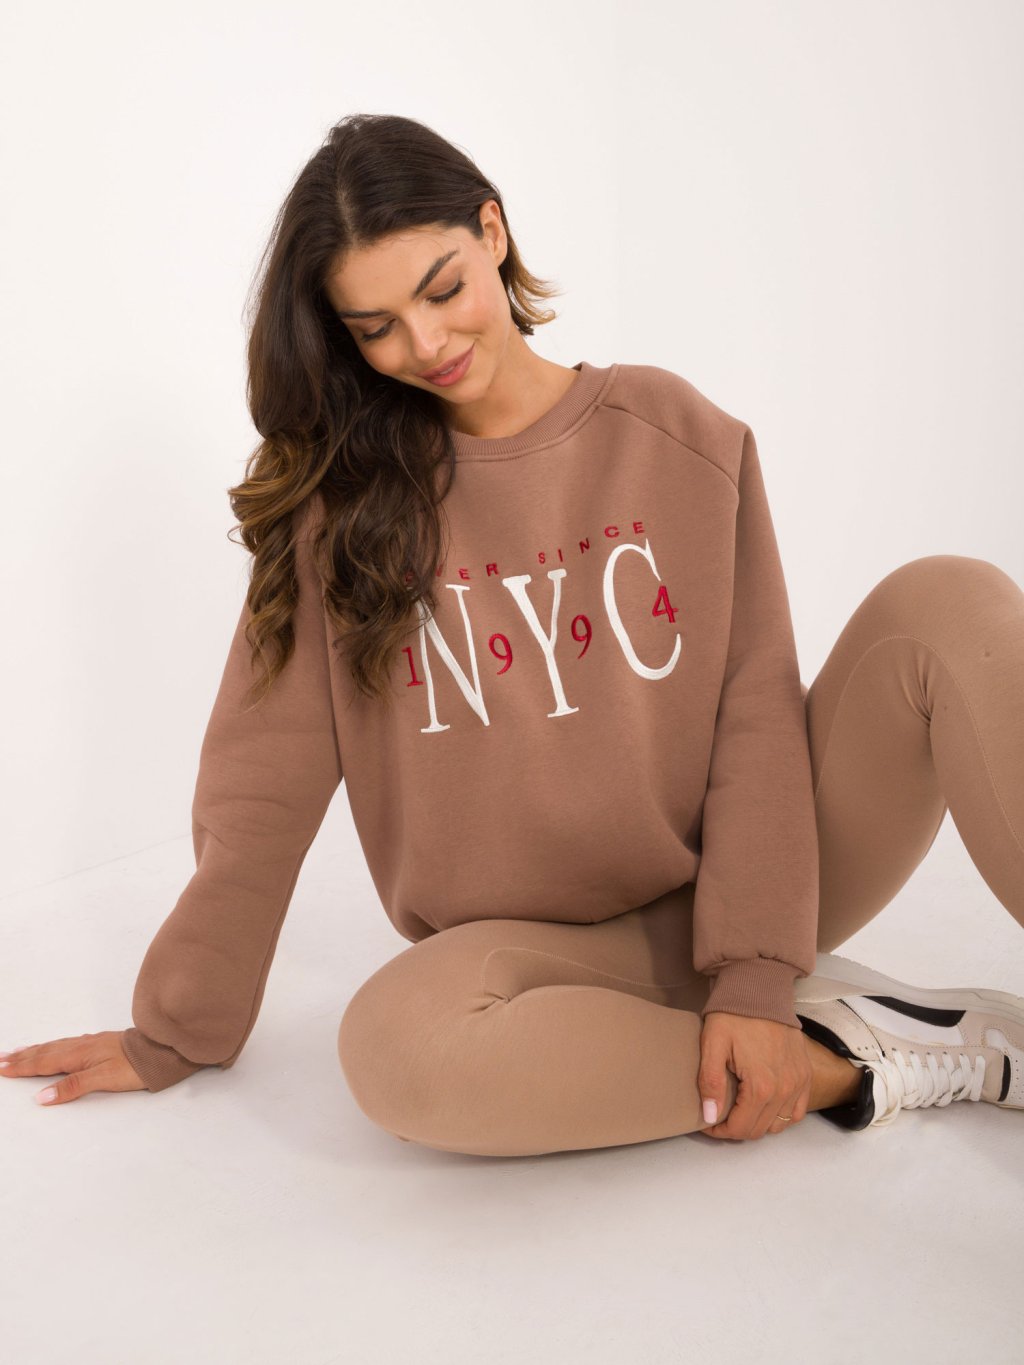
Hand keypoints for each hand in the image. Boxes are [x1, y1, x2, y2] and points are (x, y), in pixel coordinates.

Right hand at [0, 1031, 145, 1104]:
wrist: (160, 1049)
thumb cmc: (135, 1065)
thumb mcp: (103, 1079)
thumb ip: (73, 1087)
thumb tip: (41, 1096)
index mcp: (79, 1054)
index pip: (43, 1062)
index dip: (21, 1066)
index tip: (1, 1068)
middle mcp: (81, 1046)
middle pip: (45, 1052)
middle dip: (21, 1057)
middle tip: (0, 1060)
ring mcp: (90, 1043)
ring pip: (55, 1047)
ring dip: (34, 1050)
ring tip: (17, 1052)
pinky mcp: (99, 1044)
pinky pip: (66, 1044)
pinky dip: (52, 1046)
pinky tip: (53, 1047)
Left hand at [698, 1010, 811, 1140]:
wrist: (760, 989)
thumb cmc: (733, 1015)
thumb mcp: (712, 1044)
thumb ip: (710, 1083)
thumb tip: (710, 1117)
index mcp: (761, 1086)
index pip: (741, 1128)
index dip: (720, 1131)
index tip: (707, 1122)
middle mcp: (785, 1089)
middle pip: (759, 1130)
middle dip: (736, 1129)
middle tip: (719, 1116)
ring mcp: (799, 1082)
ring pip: (779, 1124)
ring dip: (758, 1124)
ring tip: (739, 1110)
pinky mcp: (806, 1074)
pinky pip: (797, 1111)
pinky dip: (782, 1116)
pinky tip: (765, 1107)